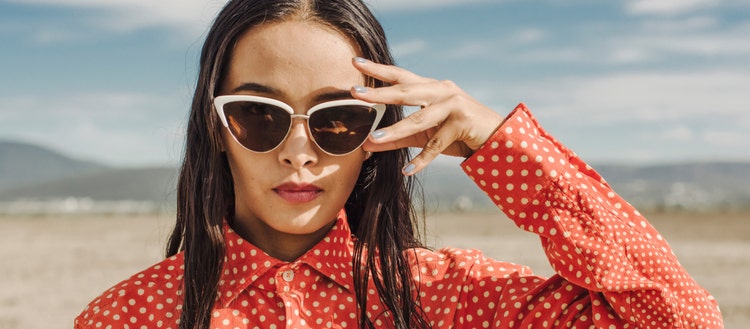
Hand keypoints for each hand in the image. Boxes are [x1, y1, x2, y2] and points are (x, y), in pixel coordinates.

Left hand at [350, 57, 504, 175]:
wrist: (496, 138)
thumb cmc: (458, 133)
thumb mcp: (425, 134)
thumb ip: (397, 138)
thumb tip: (366, 145)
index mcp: (431, 87)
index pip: (400, 76)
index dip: (378, 69)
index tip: (355, 60)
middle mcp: (441, 91)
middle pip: (405, 91)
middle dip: (379, 93)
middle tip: (354, 92)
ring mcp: (454, 105)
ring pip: (418, 120)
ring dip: (394, 130)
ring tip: (372, 139)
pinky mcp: (463, 124)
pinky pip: (437, 145)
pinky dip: (421, 160)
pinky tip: (407, 171)